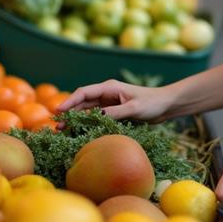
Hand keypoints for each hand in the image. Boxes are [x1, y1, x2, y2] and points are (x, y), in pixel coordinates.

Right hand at [56, 79, 172, 121]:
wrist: (165, 105)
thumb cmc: (152, 103)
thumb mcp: (134, 108)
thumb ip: (116, 112)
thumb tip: (98, 116)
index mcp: (109, 88)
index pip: (84, 93)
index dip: (70, 101)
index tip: (58, 111)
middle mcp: (106, 94)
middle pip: (82, 103)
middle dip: (69, 113)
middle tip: (57, 127)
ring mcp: (108, 103)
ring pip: (87, 111)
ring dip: (76, 120)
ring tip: (63, 132)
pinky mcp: (113, 112)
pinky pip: (96, 118)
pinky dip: (86, 124)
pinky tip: (79, 133)